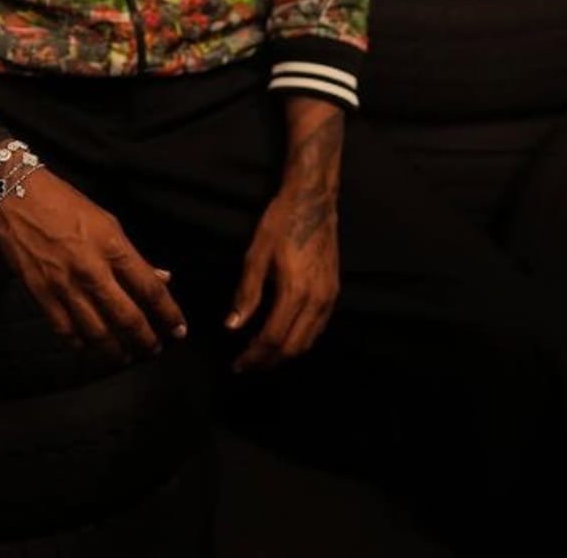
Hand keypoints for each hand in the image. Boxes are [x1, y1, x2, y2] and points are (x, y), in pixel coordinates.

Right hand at [0, 166, 188, 365]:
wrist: (17, 197)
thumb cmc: (65, 203)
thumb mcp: (107, 222)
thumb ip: (133, 255)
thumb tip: (162, 277)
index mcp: (112, 246)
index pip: (150, 288)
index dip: (169, 313)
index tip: (179, 328)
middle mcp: (91, 270)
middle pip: (127, 318)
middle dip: (146, 339)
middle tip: (154, 348)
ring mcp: (64, 285)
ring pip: (97, 332)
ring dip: (116, 350)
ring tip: (127, 355)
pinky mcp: (41, 294)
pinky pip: (66, 330)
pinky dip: (82, 344)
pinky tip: (91, 347)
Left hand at [224, 181, 339, 372]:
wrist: (313, 201)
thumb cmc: (280, 223)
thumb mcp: (256, 254)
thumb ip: (246, 294)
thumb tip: (232, 326)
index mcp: (294, 292)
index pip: (273, 338)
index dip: (254, 355)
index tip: (238, 364)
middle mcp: (316, 300)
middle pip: (292, 347)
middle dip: (268, 361)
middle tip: (247, 365)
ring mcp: (329, 297)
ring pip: (308, 341)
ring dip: (285, 354)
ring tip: (263, 356)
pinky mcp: (334, 291)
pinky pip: (319, 328)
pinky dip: (301, 340)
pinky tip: (286, 337)